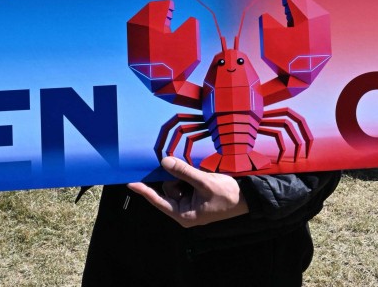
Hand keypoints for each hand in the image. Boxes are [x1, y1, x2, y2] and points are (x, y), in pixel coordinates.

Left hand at [127, 156, 248, 227]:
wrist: (248, 196)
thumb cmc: (227, 194)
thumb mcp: (204, 182)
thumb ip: (184, 172)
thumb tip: (164, 162)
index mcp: (183, 214)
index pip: (158, 200)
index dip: (144, 190)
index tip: (130, 182)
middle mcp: (183, 210)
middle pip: (166, 189)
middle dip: (175, 179)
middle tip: (191, 175)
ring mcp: (189, 203)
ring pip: (174, 183)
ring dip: (184, 176)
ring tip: (201, 177)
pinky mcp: (194, 195)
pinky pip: (183, 182)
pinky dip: (188, 176)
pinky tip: (201, 177)